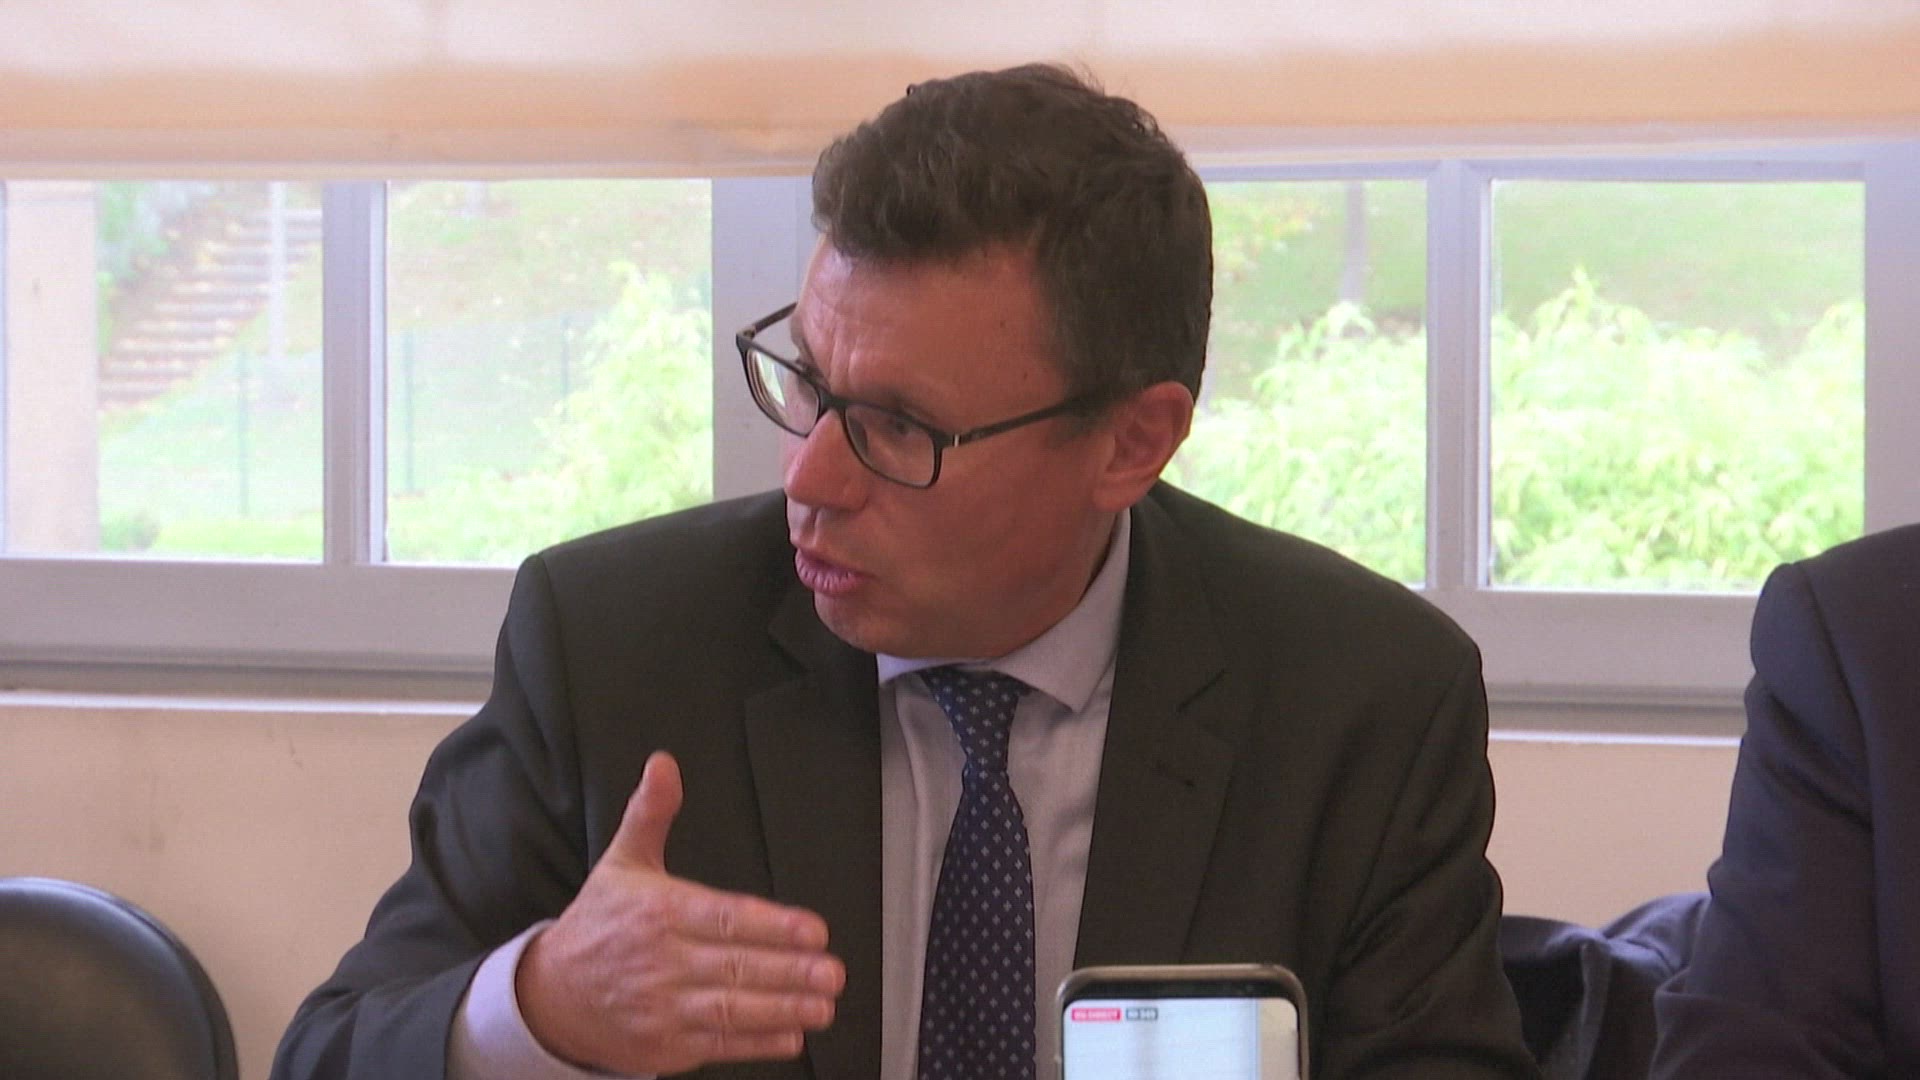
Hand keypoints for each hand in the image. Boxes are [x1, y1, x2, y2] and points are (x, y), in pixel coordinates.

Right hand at [516, 751, 844, 1073]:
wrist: (551, 997)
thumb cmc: (598, 926)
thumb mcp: (622, 862)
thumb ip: (652, 813)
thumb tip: (663, 765)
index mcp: (660, 913)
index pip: (725, 917)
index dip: (772, 925)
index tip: (812, 929)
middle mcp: (663, 962)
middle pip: (736, 967)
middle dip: (789, 971)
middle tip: (831, 971)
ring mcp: (664, 1008)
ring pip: (732, 1010)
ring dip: (783, 1009)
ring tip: (823, 1005)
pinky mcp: (665, 1046)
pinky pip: (718, 1045)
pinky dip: (756, 1044)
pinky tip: (791, 1036)